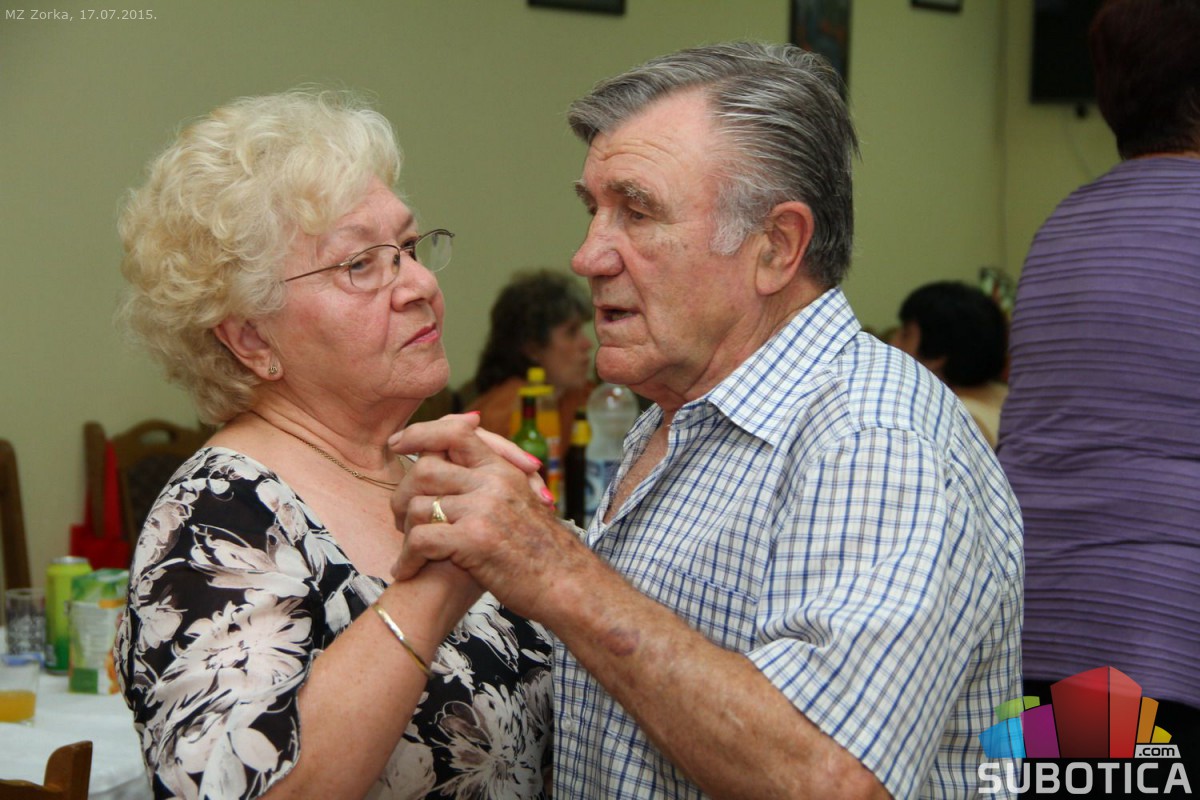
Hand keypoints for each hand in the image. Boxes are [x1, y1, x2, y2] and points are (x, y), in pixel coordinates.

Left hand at [387, 415, 595, 622]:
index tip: (396, 444)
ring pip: (418, 506)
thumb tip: (459, 466)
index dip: (420, 433)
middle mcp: (493, 482)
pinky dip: (407, 559)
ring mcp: (484, 509)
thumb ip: (489, 484)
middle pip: (425, 469)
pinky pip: (421, 539)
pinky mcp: (475, 540)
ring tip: (407, 552)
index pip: (455, 431)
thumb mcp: (520, 503)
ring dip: (405, 533)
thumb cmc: (542, 552)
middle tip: (397, 518)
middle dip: (401, 495)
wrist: (568, 586)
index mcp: (502, 469)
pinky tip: (406, 572)